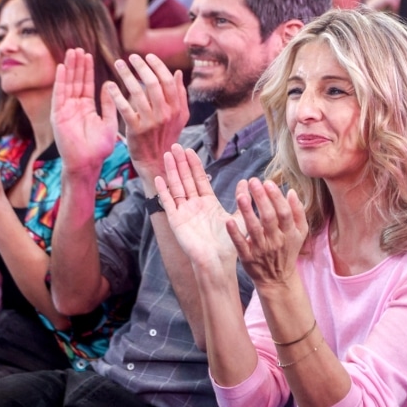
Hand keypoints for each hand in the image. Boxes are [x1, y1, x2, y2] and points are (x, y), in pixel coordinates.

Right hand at [51, 49, 120, 174]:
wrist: (88, 164)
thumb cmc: (99, 148)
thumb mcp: (109, 122)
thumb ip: (109, 104)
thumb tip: (109, 84)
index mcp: (86, 108)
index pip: (86, 84)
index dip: (87, 70)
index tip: (89, 55)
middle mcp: (74, 107)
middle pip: (75, 81)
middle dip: (77, 65)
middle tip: (79, 48)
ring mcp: (65, 111)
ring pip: (67, 85)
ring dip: (69, 69)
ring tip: (71, 52)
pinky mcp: (58, 116)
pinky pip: (59, 95)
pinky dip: (60, 82)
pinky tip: (61, 68)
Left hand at [107, 53, 188, 185]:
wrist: (157, 161)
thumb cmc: (167, 136)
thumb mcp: (180, 117)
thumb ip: (180, 94)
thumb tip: (178, 72)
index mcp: (177, 108)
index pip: (167, 81)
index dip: (157, 66)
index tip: (147, 56)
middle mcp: (165, 114)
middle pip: (153, 84)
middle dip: (141, 67)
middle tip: (131, 57)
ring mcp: (151, 122)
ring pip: (138, 93)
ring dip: (127, 76)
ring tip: (118, 64)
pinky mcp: (136, 130)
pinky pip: (125, 109)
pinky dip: (117, 96)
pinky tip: (109, 86)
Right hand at [154, 144, 240, 275]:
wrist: (218, 261)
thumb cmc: (229, 243)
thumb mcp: (239, 216)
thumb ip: (242, 199)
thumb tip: (247, 182)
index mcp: (208, 203)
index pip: (199, 179)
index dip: (194, 164)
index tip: (190, 150)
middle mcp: (194, 206)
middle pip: (185, 179)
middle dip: (181, 163)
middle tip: (175, 146)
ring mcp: (184, 213)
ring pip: (176, 187)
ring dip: (171, 171)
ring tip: (167, 155)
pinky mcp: (176, 221)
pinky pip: (168, 203)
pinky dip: (163, 191)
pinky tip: (159, 179)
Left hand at [227, 176, 307, 289]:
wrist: (278, 279)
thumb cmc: (288, 250)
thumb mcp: (300, 233)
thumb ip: (298, 212)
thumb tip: (291, 191)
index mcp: (289, 232)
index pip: (284, 212)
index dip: (276, 197)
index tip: (267, 182)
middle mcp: (276, 240)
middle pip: (269, 218)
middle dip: (261, 199)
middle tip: (253, 181)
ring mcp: (261, 250)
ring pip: (254, 229)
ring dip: (247, 212)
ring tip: (241, 196)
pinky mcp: (248, 258)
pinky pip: (241, 245)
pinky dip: (235, 234)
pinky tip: (228, 221)